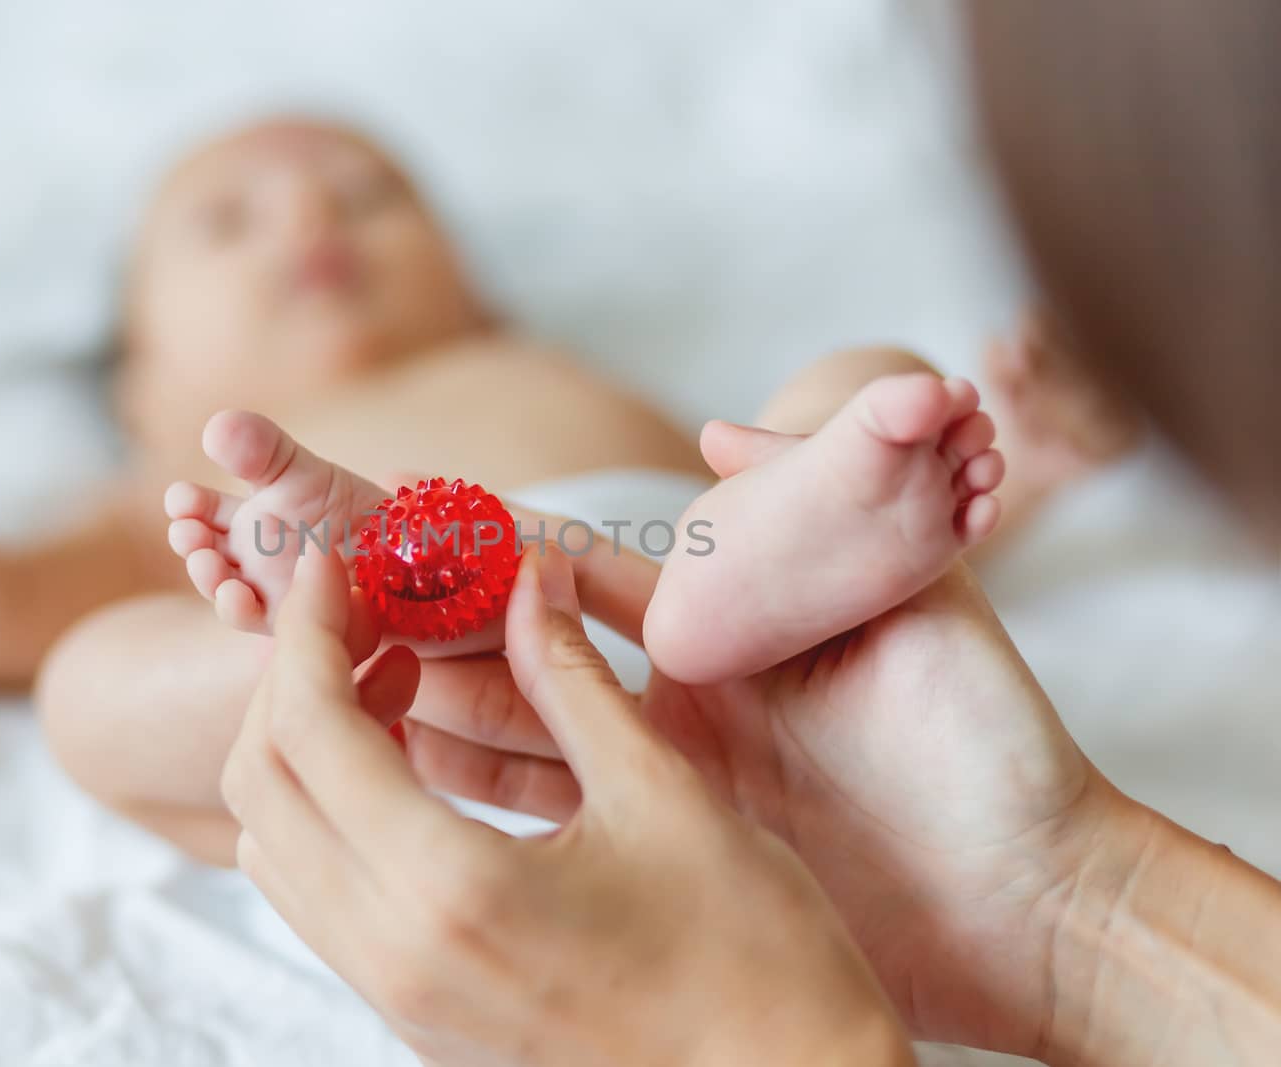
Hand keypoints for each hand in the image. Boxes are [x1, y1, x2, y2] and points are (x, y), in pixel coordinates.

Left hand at [222, 545, 913, 1066]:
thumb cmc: (753, 954)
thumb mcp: (665, 793)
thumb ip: (573, 676)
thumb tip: (529, 575)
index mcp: (449, 889)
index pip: (311, 730)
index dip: (306, 628)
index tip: (331, 562)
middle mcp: (396, 955)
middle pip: (263, 786)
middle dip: (291, 679)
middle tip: (361, 610)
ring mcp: (398, 998)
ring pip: (276, 848)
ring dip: (306, 748)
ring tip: (389, 678)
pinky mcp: (417, 1017)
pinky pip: (320, 899)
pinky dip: (331, 814)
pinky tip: (411, 766)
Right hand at [405, 437, 1122, 1057]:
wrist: (1032, 894)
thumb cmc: (988, 740)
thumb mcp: (916, 599)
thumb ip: (826, 500)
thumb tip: (719, 432)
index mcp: (731, 627)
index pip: (585, 570)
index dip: (498, 538)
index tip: (409, 498)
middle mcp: (684, 696)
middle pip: (528, 645)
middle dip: (431, 613)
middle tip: (333, 583)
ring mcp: (670, 777)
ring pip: (520, 724)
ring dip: (428, 692)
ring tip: (337, 662)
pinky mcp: (669, 848)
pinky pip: (552, 808)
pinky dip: (473, 780)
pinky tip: (398, 759)